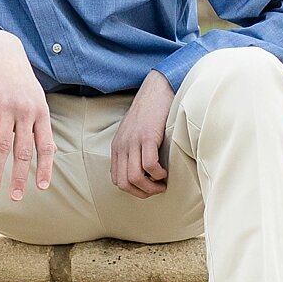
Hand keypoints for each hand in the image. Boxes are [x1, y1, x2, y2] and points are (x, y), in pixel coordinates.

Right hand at [0, 27, 53, 199]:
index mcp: (41, 113)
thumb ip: (42, 125)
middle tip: (15, 197)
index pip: (45, 145)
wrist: (1, 50)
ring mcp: (7, 105)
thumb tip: (52, 151)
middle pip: (23, 150)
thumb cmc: (20, 80)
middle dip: (19, 176)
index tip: (41, 188)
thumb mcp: (37, 99)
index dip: (44, 167)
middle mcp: (26, 111)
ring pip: (2, 144)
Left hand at [111, 71, 174, 197]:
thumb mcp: (134, 133)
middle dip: (142, 192)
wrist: (156, 89)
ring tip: (162, 183)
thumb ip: (132, 150)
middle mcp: (122, 146)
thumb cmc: (150, 112)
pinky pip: (149, 165)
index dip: (133, 190)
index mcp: (117, 147)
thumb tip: (142, 173)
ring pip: (135, 177)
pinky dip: (158, 174)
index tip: (148, 188)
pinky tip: (165, 171)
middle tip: (157, 189)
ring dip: (151, 187)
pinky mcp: (147, 136)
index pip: (117, 180)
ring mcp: (133, 142)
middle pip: (124, 183)